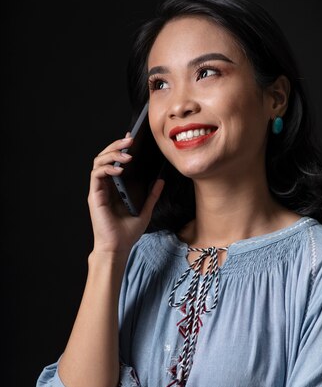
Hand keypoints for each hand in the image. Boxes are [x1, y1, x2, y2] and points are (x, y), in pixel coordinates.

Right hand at [88, 135, 164, 253]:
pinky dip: (107, 168)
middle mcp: (105, 186)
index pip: (115, 161)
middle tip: (130, 140)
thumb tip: (160, 180)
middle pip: (105, 157)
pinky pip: (97, 175)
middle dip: (117, 145)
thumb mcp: (145, 210)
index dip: (121, 148)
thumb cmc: (127, 233)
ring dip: (112, 154)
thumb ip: (151, 195)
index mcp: (115, 187)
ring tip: (127, 153)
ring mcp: (98, 190)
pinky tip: (120, 168)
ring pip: (98, 161)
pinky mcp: (95, 195)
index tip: (132, 138)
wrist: (117, 248)